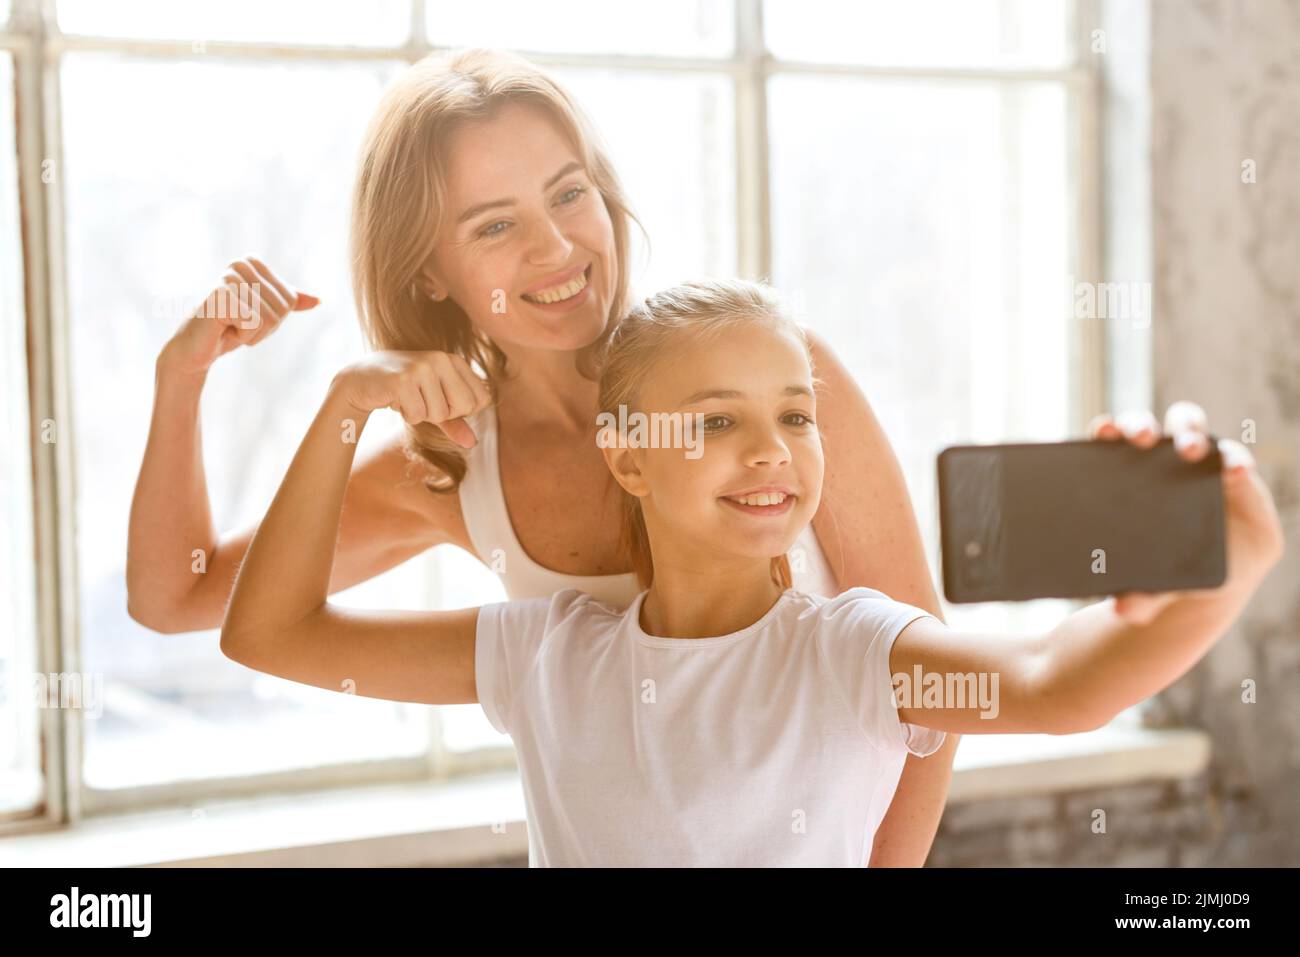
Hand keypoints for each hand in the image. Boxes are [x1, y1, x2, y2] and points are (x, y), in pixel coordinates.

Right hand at [161, 256, 319, 376]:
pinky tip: (223, 329)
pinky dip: (244, 336)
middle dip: (264, 327)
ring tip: (230, 326)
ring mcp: (228, 278)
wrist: (198, 347)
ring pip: (269, 318)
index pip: (290, 299)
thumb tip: (319, 300)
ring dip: (253, 333)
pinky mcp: (220, 295)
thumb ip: (289, 304)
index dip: (275, 318)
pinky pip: (254, 324)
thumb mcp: (265, 314)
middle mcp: (239, 263)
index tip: (249, 316)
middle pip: (281, 308)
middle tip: (238, 324)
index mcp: (252, 261)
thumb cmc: (231, 327)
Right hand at [331, 350, 491, 448]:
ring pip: (439, 413)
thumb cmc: (403, 391)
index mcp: (455, 360)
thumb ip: (455, 421)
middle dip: (443, 414)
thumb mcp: (433, 404)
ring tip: (407, 398)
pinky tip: (396, 399)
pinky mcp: (403, 379)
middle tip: (422, 401)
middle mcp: (442, 359)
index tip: (439, 400)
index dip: (461, 410)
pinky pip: (418, 416)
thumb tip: (473, 443)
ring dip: (421, 414)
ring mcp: (422, 367)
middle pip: (465, 407)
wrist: (360, 379)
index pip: (481, 400)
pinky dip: (407, 415)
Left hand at [1087, 401, 1284, 624]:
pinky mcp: (1235, 473)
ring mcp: (1199, 461)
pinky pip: (1235, 457)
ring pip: (1191, 428)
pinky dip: (1234, 458)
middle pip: (1149, 425)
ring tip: (1190, 450)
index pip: (1113, 440)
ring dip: (1189, 432)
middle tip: (1142, 439)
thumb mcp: (1152, 583)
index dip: (1107, 430)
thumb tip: (1124, 610)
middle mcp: (1161, 459)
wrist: (1213, 580)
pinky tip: (1234, 470)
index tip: (1102, 432)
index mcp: (1128, 476)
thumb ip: (1140, 594)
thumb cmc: (1168, 570)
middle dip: (1142, 425)